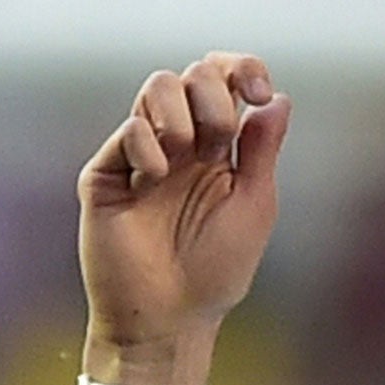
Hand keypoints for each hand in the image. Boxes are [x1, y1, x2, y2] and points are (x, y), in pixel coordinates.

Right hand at [78, 52, 290, 384]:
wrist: (171, 314)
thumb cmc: (218, 267)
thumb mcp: (255, 203)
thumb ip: (263, 149)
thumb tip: (278, 98)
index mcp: (222, 147)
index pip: (228, 83)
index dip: (243, 69)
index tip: (258, 90)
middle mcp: (182, 143)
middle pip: (195, 74)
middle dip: (215, 95)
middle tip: (220, 140)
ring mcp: (143, 154)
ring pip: (158, 86)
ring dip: (182, 113)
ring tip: (186, 156)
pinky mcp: (107, 172)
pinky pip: (129, 129)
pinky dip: (148, 145)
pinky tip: (154, 178)